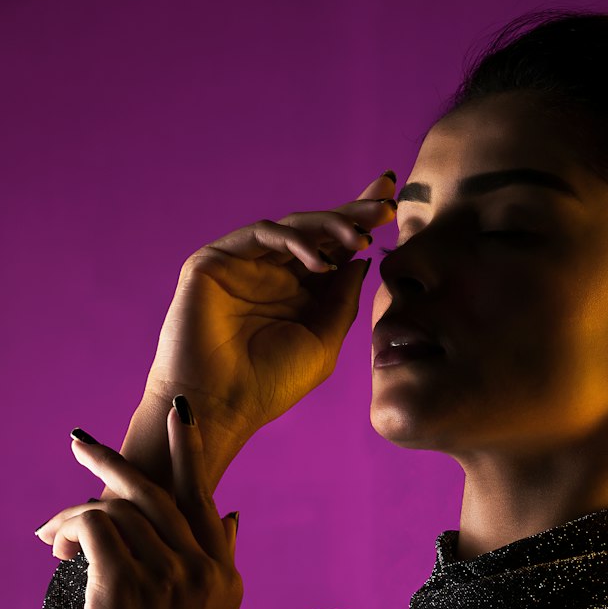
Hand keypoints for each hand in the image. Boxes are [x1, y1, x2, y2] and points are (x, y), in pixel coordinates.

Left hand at [35, 401, 242, 608]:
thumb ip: (224, 568)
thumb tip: (233, 517)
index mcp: (224, 576)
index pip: (204, 499)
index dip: (188, 454)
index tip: (177, 417)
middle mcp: (202, 568)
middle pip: (157, 491)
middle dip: (114, 461)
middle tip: (79, 442)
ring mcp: (166, 574)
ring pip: (116, 509)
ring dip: (76, 514)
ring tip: (52, 532)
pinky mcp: (124, 582)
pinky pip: (93, 525)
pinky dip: (68, 529)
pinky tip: (55, 548)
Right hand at [141, 169, 397, 448]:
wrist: (219, 405)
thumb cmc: (270, 383)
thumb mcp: (323, 342)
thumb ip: (342, 301)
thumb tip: (361, 260)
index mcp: (299, 293)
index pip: (333, 249)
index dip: (358, 223)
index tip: (392, 203)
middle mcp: (273, 272)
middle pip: (317, 230)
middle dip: (352, 214)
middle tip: (385, 206)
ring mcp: (244, 264)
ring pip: (292, 226)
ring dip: (330, 225)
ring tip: (360, 237)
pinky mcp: (215, 260)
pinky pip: (261, 235)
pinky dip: (294, 241)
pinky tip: (321, 261)